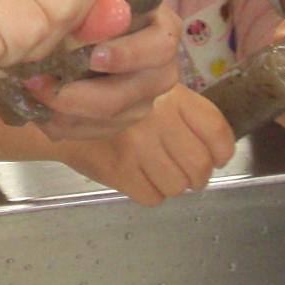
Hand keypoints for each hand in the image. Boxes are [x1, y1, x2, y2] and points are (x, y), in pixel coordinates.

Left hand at [26, 3, 181, 140]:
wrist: (89, 28)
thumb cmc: (95, 4)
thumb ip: (92, 4)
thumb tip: (75, 10)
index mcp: (162, 33)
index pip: (159, 47)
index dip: (127, 55)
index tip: (93, 56)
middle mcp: (159, 71)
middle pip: (126, 95)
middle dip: (79, 95)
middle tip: (39, 82)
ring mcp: (141, 101)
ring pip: (107, 120)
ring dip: (63, 112)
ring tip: (30, 92)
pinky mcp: (120, 122)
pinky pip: (91, 132)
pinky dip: (61, 124)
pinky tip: (37, 108)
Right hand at [66, 86, 234, 205]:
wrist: (62, 108)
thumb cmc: (112, 99)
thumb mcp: (151, 88)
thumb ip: (183, 112)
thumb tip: (215, 149)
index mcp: (172, 96)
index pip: (215, 131)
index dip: (222, 152)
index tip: (216, 158)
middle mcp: (157, 118)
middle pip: (199, 166)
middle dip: (197, 176)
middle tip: (187, 172)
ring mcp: (137, 145)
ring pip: (177, 185)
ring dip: (172, 184)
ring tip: (158, 171)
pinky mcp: (119, 169)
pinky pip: (152, 196)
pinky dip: (150, 192)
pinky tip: (140, 176)